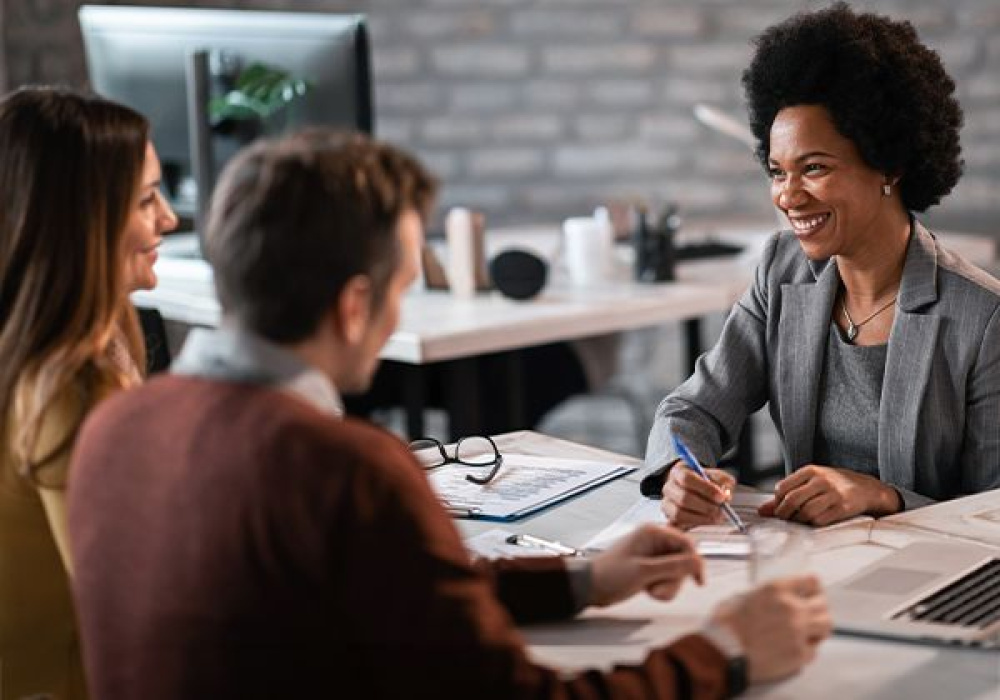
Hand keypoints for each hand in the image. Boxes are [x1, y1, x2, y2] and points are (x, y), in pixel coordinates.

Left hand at [589, 523, 703, 606]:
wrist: (590, 587)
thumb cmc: (610, 575)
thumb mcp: (644, 572)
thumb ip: (673, 566)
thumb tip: (698, 561)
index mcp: (652, 532)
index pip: (686, 543)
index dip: (695, 562)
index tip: (698, 581)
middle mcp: (654, 540)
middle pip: (683, 559)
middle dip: (674, 579)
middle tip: (658, 589)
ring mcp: (653, 554)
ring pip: (677, 571)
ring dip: (668, 586)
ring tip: (650, 591)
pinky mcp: (651, 567)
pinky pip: (668, 578)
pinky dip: (662, 587)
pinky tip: (648, 590)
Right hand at [660, 461, 736, 529]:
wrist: (699, 492)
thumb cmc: (707, 483)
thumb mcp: (718, 477)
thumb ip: (724, 482)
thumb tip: (725, 495)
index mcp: (679, 472)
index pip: (687, 478)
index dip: (705, 489)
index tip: (721, 497)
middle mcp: (669, 487)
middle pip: (683, 498)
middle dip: (705, 506)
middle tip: (721, 510)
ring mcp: (667, 504)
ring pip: (679, 514)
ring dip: (701, 518)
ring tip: (716, 517)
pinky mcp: (669, 519)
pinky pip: (679, 525)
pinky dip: (694, 524)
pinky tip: (706, 520)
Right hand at [710, 574, 830, 682]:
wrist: (722, 650)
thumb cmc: (727, 624)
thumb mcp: (745, 596)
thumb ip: (768, 595)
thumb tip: (779, 598)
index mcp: (777, 589)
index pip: (811, 582)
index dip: (811, 588)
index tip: (811, 593)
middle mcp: (792, 608)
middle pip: (823, 604)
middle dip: (818, 609)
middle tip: (811, 614)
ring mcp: (798, 631)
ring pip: (826, 626)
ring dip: (817, 628)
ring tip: (807, 632)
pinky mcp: (799, 654)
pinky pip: (813, 650)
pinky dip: (806, 649)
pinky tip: (793, 648)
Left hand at [758, 465, 901, 525]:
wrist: (867, 488)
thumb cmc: (833, 486)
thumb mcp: (810, 483)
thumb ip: (787, 495)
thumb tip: (762, 511)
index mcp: (810, 471)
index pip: (782, 487)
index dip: (777, 501)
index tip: (779, 508)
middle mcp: (821, 480)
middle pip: (792, 500)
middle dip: (783, 514)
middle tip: (784, 519)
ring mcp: (833, 493)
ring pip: (805, 512)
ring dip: (798, 521)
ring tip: (799, 521)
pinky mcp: (843, 507)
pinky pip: (821, 520)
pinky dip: (813, 524)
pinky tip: (814, 522)